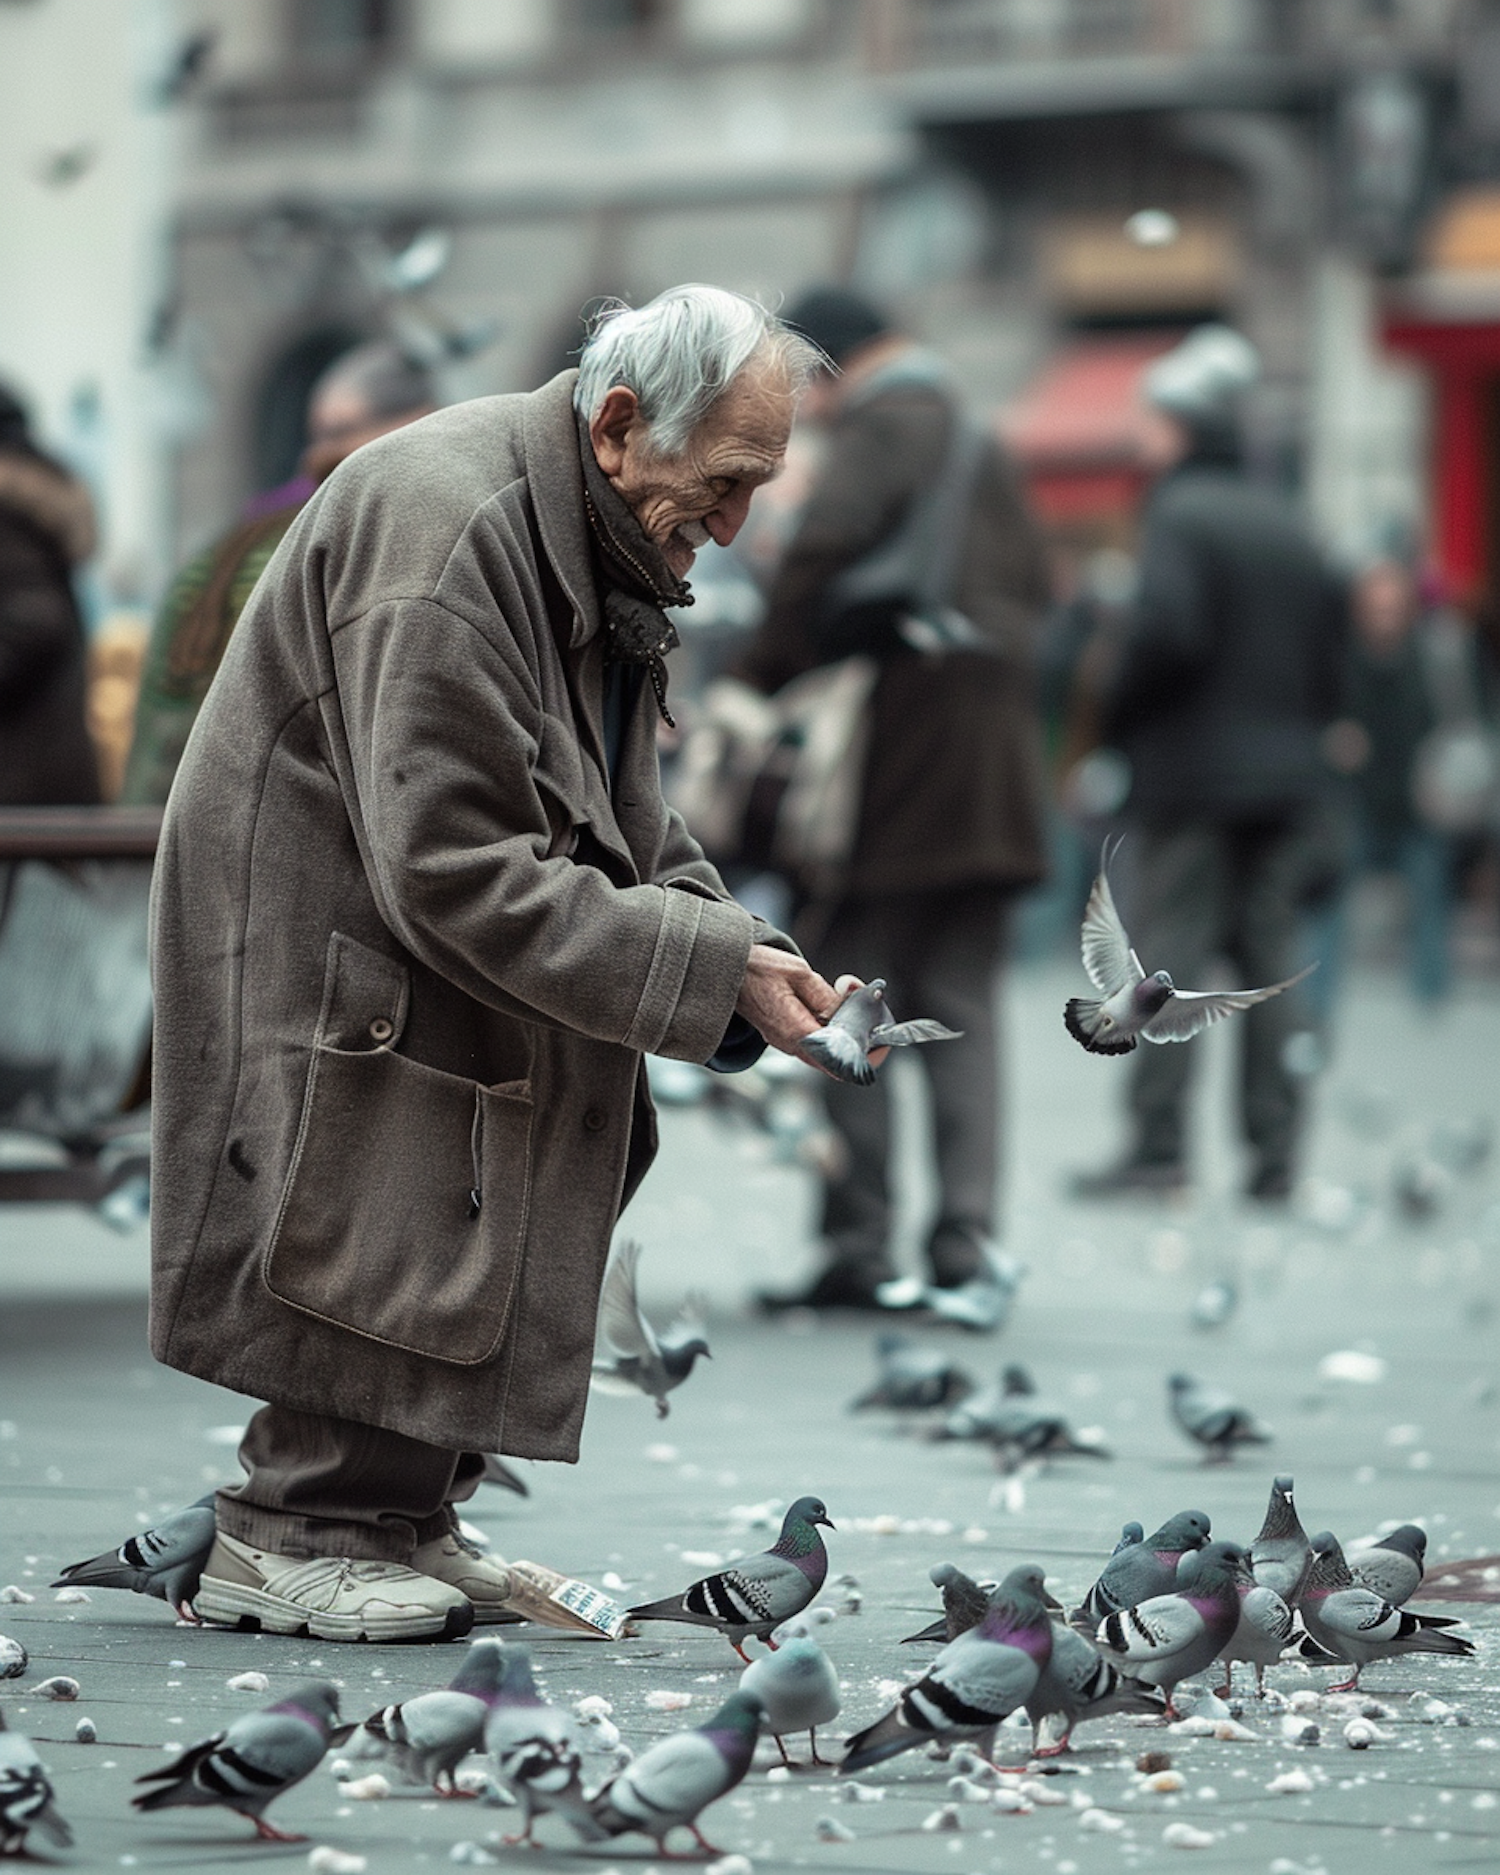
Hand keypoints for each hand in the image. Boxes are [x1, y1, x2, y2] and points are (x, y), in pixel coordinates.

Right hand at [735, 949, 888, 1077]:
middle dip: (858, 1041)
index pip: (837, 1058)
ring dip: (844, 1033)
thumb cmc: (758, 968)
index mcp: (795, 1032)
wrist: (727, 968)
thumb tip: (851, 1013)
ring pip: (826, 1051)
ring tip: (852, 1004)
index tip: (882, 1043)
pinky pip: (815, 1041)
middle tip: (872, 1015)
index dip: (864, 1055)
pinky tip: (833, 1007)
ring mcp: (786, 1043)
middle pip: (835, 1059)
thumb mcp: (799, 975)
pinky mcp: (784, 1036)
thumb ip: (827, 998)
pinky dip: (830, 1029)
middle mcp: (790, 1044)